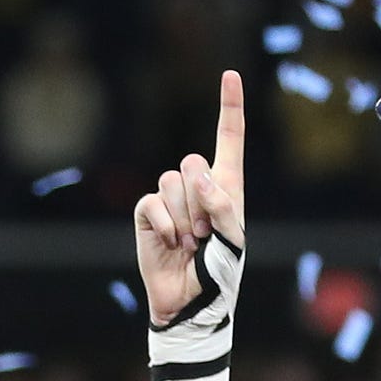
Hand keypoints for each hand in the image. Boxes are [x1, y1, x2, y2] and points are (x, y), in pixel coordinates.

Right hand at [134, 72, 245, 326]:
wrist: (189, 305)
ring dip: (183, 217)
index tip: (230, 75)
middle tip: (205, 234)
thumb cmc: (219, 276)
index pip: (229, 139)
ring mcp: (171, 200)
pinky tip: (170, 244)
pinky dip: (163, 225)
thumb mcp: (233, 242)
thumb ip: (222, 205)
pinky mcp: (147, 213)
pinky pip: (152, 202)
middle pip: (194, 162)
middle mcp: (198, 187)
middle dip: (201, 200)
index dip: (229, 106)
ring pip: (172, 181)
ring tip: (189, 244)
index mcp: (227, 187)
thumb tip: (196, 174)